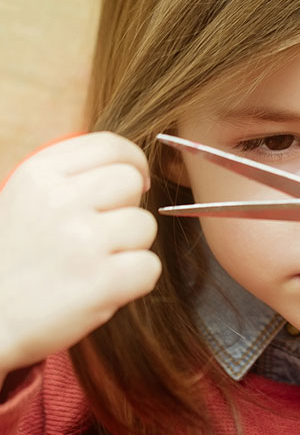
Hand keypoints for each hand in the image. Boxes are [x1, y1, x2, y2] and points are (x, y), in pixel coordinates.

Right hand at [0, 132, 159, 377]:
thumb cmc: (11, 262)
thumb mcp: (23, 200)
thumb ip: (70, 178)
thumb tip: (132, 168)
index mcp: (38, 174)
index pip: (111, 146)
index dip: (133, 163)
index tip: (136, 183)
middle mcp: (60, 201)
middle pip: (131, 182)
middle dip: (125, 207)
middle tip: (100, 236)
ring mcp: (83, 240)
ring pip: (146, 225)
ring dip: (130, 247)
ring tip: (94, 265)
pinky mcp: (102, 281)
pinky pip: (150, 267)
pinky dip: (134, 282)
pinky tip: (102, 289)